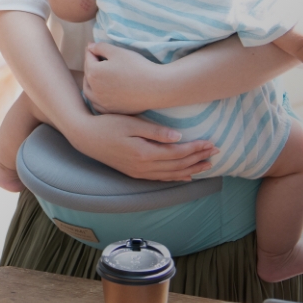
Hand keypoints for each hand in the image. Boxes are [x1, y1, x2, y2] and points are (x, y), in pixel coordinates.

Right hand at [66, 111, 216, 180]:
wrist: (85, 138)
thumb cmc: (107, 125)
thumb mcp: (131, 123)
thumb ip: (156, 131)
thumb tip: (179, 137)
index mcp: (144, 153)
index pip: (178, 152)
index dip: (196, 148)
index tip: (211, 143)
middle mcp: (144, 167)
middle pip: (178, 165)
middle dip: (199, 158)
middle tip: (216, 152)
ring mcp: (139, 172)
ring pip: (172, 175)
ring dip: (191, 170)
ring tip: (208, 165)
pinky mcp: (135, 173)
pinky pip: (161, 179)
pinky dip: (176, 178)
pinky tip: (186, 176)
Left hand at [82, 42, 159, 114]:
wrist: (155, 88)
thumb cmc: (137, 66)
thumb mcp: (117, 51)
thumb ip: (100, 47)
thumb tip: (90, 47)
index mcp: (94, 73)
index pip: (88, 58)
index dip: (92, 50)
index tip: (94, 46)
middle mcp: (94, 89)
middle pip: (88, 74)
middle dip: (90, 64)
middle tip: (95, 57)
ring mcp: (102, 102)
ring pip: (89, 91)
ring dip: (90, 81)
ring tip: (95, 75)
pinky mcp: (111, 110)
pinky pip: (97, 104)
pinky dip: (96, 97)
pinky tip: (100, 93)